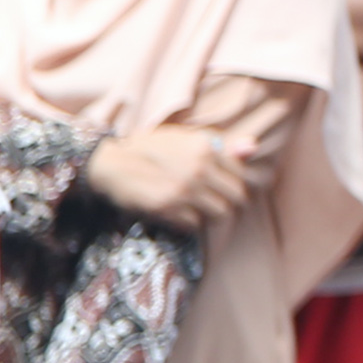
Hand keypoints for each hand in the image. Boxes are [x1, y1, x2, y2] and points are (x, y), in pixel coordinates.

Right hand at [86, 124, 260, 229]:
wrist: (110, 163)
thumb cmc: (149, 148)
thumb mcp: (184, 138)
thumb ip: (221, 145)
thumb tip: (252, 148)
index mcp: (206, 147)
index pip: (241, 175)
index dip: (232, 184)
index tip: (220, 188)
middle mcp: (198, 168)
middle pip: (236, 198)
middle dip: (225, 202)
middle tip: (209, 203)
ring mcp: (183, 189)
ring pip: (219, 214)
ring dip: (208, 214)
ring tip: (193, 208)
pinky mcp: (167, 207)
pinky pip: (193, 224)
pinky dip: (187, 223)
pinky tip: (176, 213)